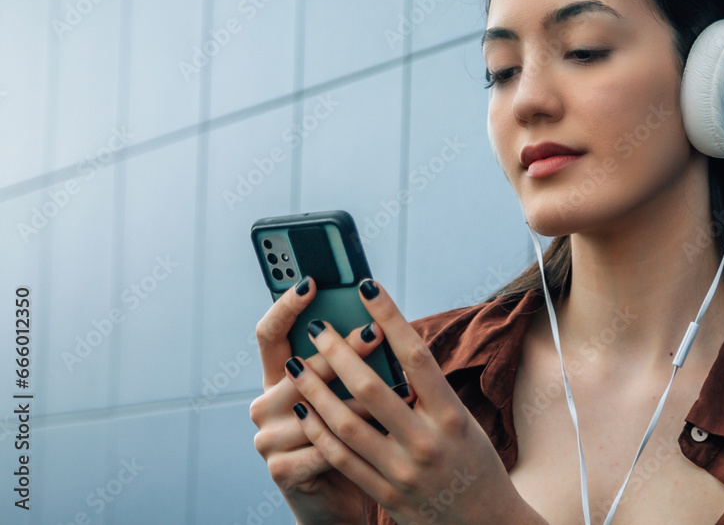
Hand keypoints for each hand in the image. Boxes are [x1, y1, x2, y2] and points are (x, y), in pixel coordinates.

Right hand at [250, 276, 415, 524]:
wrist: (340, 503)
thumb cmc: (354, 441)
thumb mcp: (349, 397)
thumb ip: (350, 365)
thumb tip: (378, 319)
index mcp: (277, 380)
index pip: (270, 333)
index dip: (285, 305)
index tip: (311, 281)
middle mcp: (264, 405)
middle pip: (300, 367)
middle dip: (342, 349)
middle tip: (375, 331)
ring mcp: (267, 439)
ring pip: (318, 408)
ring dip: (361, 400)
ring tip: (397, 388)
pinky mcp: (281, 470)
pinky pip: (324, 446)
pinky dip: (360, 439)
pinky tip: (387, 432)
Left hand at [285, 277, 539, 524]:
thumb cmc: (476, 466)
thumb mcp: (464, 424)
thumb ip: (429, 394)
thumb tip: (393, 351)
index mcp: (451, 415)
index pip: (415, 355)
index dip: (390, 316)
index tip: (368, 286)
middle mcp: (427, 441)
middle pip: (372, 388)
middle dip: (338, 354)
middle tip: (316, 328)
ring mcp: (403, 470)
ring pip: (347, 424)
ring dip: (316, 391)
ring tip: (296, 367)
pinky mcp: (386, 494)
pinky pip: (342, 458)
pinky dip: (319, 431)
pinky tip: (303, 411)